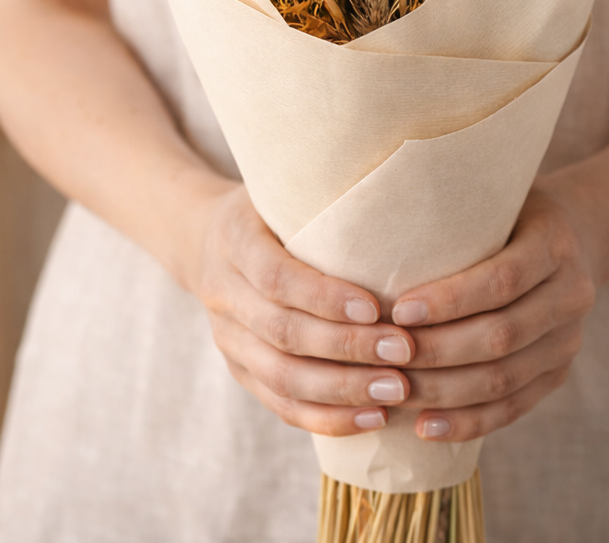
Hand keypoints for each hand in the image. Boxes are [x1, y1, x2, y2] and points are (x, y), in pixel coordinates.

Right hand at [193, 184, 416, 435]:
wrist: (204, 239)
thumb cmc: (271, 210)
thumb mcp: (286, 191)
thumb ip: (327, 201)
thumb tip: (399, 205)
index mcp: (235, 240)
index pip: (276, 276)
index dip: (324, 296)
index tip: (376, 306)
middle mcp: (223, 292)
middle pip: (283, 332)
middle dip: (348, 347)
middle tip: (404, 351)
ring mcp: (228, 338)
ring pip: (282, 377)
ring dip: (344, 389)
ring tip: (397, 390)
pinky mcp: (240, 370)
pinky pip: (281, 404)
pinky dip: (328, 417)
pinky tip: (373, 418)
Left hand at [390, 183, 597, 441]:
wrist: (581, 235)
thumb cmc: (512, 211)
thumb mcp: (494, 195)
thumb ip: (453, 210)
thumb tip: (371, 224)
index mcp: (554, 244)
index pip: (501, 279)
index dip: (450, 300)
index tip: (398, 310)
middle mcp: (571, 293)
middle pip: (501, 336)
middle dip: (437, 352)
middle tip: (383, 357)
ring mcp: (570, 339)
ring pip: (505, 378)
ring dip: (445, 392)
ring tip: (395, 392)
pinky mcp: (560, 371)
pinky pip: (515, 407)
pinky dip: (469, 421)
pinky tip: (426, 427)